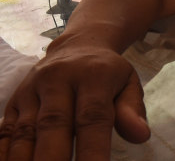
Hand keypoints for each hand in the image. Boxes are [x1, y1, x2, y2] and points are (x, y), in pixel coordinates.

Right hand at [0, 47, 149, 159]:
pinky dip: (5, 154)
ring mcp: (32, 89)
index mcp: (93, 75)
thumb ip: (132, 109)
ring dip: (26, 160)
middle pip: (53, 125)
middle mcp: (58, 79)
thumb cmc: (107, 73)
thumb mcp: (128, 83)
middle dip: (54, 160)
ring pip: (25, 130)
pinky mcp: (15, 100)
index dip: (93, 151)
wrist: (78, 45)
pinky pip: (5, 130)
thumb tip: (141, 135)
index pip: (92, 117)